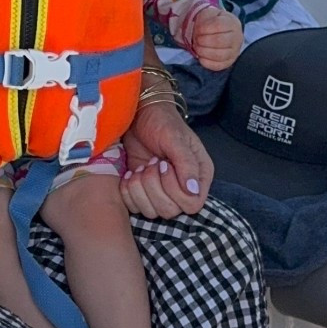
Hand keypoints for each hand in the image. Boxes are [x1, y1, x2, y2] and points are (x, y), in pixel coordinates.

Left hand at [120, 99, 213, 218]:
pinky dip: (128, 192)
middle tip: (151, 163)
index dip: (174, 189)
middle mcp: (182, 189)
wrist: (138, 115)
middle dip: (154, 187)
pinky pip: (134, 207)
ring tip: (141, 167)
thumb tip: (193, 190)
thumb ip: (186, 163)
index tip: (164, 164)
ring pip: (151, 212)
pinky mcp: (142, 192)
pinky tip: (130, 174)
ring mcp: (161, 193)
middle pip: (169, 211)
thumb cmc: (161, 122)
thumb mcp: (175, 138)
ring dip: (140, 189)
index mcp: (199, 177)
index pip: (192, 204)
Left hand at [186, 5, 243, 71]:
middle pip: (219, 41)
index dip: (204, 28)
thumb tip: (200, 30)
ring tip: (197, 47)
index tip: (197, 29)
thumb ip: (204, 19)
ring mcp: (234, 52)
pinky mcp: (229, 63)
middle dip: (203, 40)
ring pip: (219, 55)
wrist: (219, 32)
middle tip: (196, 39)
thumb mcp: (208, 15)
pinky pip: (218, 66)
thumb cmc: (212, 23)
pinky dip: (206, 62)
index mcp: (233, 23)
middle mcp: (237, 38)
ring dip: (203, 51)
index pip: (218, 25)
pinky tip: (200, 57)